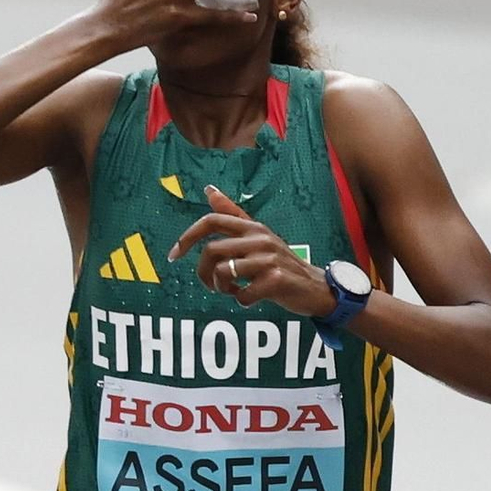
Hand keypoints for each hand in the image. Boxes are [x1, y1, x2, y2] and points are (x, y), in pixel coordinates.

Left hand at [169, 186, 340, 314]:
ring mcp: (268, 258)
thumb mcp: (258, 235)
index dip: (187, 237)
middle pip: (211, 251)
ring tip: (233, 291)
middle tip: (210, 286)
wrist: (316, 287)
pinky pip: (243, 294)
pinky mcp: (276, 280)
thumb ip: (232, 214)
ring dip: (222, 288)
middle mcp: (260, 238)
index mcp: (252, 227)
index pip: (211, 221)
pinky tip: (251, 298)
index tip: (173, 255)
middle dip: (203, 273)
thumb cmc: (281, 263)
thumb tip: (209, 189)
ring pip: (224, 272)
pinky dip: (242, 300)